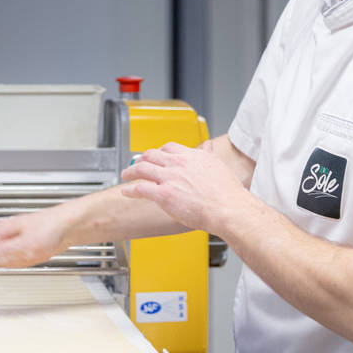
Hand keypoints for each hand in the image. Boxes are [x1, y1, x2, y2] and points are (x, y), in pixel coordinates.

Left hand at [120, 141, 254, 233]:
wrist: (227, 208)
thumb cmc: (226, 192)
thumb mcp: (218, 165)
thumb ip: (209, 154)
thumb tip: (208, 145)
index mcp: (191, 156)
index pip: (169, 147)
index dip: (159, 151)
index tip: (156, 155)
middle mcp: (178, 164)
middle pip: (152, 155)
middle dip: (141, 158)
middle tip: (136, 162)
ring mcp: (169, 178)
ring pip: (142, 169)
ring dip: (130, 171)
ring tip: (125, 174)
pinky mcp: (163, 194)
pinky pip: (140, 189)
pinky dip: (130, 189)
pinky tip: (126, 191)